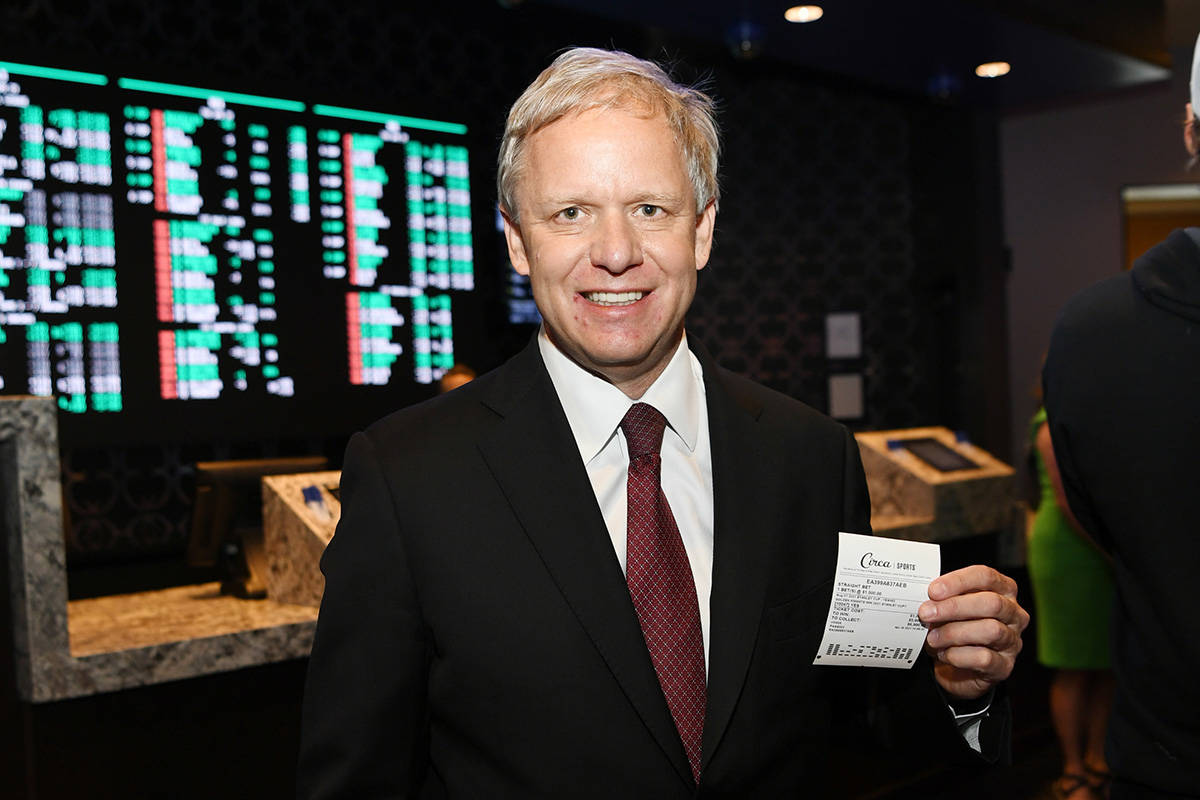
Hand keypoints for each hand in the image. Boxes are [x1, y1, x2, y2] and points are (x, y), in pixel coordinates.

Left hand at [917, 565, 1028, 699]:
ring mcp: (1012, 641)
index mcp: (1002, 590)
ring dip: (954, 633)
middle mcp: (1014, 613)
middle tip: (926, 613)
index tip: (933, 591)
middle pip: (991, 603)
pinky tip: (943, 653)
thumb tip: (927, 599)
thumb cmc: (956, 626)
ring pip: (990, 630)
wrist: (959, 665)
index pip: (986, 576)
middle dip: (954, 607)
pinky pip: (984, 658)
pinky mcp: (1004, 666)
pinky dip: (958, 655)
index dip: (958, 581)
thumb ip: (943, 598)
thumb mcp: (950, 606)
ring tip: (932, 637)